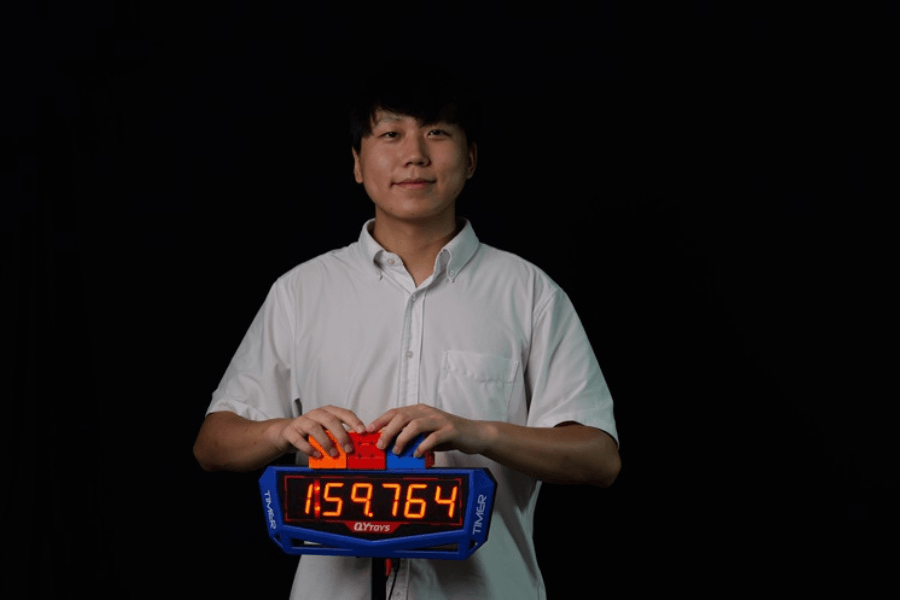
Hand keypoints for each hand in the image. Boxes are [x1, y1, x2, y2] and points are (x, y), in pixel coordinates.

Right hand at [270, 405, 365, 458]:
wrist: (287, 433)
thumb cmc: (311, 432)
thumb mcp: (327, 431)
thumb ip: (339, 436)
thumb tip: (355, 446)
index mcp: (328, 411)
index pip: (344, 413)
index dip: (354, 421)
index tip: (362, 431)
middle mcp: (316, 414)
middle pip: (330, 420)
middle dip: (341, 434)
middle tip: (348, 449)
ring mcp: (302, 421)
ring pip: (314, 427)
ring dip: (326, 442)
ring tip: (333, 454)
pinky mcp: (290, 431)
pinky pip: (299, 439)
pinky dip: (309, 448)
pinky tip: (317, 455)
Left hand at [367, 404, 492, 457]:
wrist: (475, 434)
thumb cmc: (449, 434)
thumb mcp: (427, 432)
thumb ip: (412, 436)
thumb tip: (391, 445)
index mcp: (420, 410)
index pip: (395, 412)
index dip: (380, 420)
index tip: (368, 431)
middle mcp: (428, 412)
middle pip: (402, 417)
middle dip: (388, 431)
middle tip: (381, 445)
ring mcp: (439, 420)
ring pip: (415, 424)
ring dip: (403, 439)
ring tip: (397, 451)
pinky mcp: (450, 430)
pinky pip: (433, 437)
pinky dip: (422, 446)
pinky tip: (417, 454)